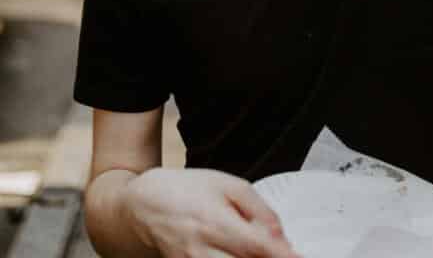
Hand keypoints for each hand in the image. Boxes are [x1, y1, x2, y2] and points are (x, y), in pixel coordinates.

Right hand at [124, 167, 299, 257]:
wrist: (146, 205)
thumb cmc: (188, 190)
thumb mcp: (228, 185)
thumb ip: (259, 210)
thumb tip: (280, 237)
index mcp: (217, 223)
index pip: (259, 248)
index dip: (284, 256)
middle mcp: (203, 252)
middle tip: (281, 253)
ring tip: (259, 251)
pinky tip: (240, 255)